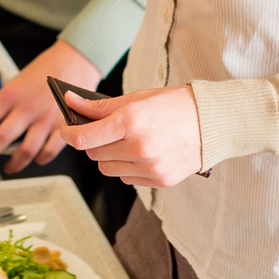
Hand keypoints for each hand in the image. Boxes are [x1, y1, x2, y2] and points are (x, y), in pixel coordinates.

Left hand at [0, 40, 101, 174]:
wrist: (75, 59)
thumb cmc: (45, 69)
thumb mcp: (17, 81)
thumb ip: (5, 103)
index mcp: (11, 94)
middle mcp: (27, 108)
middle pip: (0, 140)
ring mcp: (46, 118)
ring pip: (26, 151)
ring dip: (14, 164)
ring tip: (9, 167)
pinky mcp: (64, 125)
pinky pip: (50, 151)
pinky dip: (41, 159)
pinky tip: (37, 158)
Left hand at [62, 85, 203, 188]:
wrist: (212, 123)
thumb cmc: (173, 105)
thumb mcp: (136, 98)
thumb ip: (101, 106)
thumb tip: (70, 102)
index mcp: (131, 121)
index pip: (84, 137)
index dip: (69, 134)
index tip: (66, 129)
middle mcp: (138, 148)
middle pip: (93, 153)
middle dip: (92, 141)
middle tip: (102, 130)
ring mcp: (150, 167)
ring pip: (108, 168)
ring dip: (109, 156)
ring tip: (125, 141)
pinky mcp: (159, 181)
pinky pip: (127, 179)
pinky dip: (127, 167)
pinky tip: (141, 153)